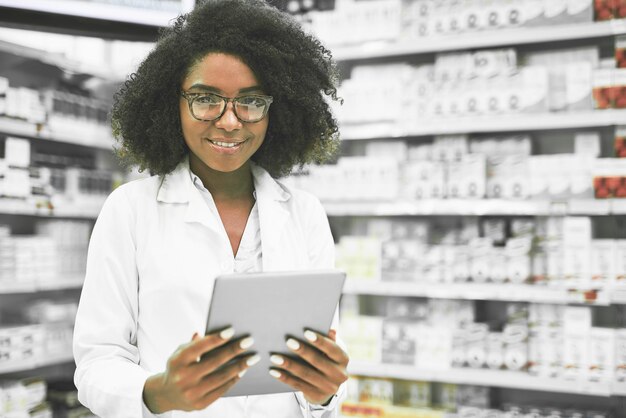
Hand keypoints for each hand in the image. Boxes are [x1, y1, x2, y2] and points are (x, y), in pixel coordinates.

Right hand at [142, 328, 258, 412]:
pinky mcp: (200, 404)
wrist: (167, 395)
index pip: (198, 347)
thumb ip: (195, 343)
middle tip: (249, 341)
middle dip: (234, 350)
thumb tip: (212, 332)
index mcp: (178, 361)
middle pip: (214, 362)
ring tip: (252, 357)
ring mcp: (192, 393)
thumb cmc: (179, 367)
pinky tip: (243, 371)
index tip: (231, 330)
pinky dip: (234, 379)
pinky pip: (222, 390)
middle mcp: (183, 377)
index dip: (215, 339)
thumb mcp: (180, 352)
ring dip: (239, 366)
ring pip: (221, 377)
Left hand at [268, 329, 348, 405]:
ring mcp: (328, 387)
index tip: (305, 332)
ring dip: (289, 365)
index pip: (332, 348)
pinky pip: (298, 385)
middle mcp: (339, 374)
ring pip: (305, 374)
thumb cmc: (325, 359)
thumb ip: (329, 340)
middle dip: (302, 351)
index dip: (319, 341)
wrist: (326, 386)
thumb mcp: (330, 351)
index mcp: (343, 359)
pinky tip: (274, 371)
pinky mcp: (316, 396)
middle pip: (317, 361)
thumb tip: (331, 329)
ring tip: (274, 357)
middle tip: (288, 341)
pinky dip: (285, 378)